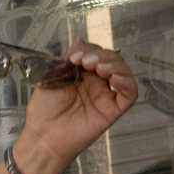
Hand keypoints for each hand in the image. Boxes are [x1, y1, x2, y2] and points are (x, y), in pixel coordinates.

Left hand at [19, 40, 138, 168]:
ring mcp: (106, 95)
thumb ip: (66, 59)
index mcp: (81, 74)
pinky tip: (114, 78)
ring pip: (123, 73)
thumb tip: (79, 38)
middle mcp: (96, 83)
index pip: (94, 53)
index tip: (74, 55)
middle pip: (111, 60)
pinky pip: (130, 93)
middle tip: (85, 61)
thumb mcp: (51, 77)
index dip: (88, 50)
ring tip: (98, 67)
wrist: (44, 135)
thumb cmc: (44, 109)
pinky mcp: (113, 109)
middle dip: (101, 55)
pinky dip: (127, 82)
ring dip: (114, 64)